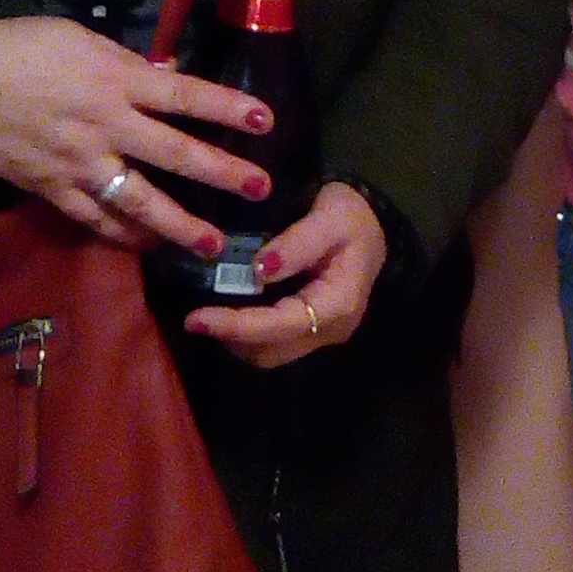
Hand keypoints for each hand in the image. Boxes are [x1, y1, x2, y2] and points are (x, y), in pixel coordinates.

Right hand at [0, 15, 271, 259]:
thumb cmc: (20, 48)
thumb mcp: (80, 39)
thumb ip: (127, 63)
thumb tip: (167, 74)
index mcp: (116, 80)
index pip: (185, 95)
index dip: (227, 108)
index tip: (266, 121)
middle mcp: (107, 125)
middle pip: (175, 153)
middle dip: (221, 173)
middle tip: (260, 189)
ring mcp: (81, 163)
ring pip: (139, 201)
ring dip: (178, 225)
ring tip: (210, 244)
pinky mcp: (53, 189)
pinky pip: (94, 218)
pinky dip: (122, 234)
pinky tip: (147, 245)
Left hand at [185, 181, 387, 369]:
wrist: (376, 222)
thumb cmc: (352, 216)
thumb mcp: (329, 217)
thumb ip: (295, 244)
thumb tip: (257, 270)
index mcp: (339, 303)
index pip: (280, 325)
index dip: (236, 325)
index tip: (196, 318)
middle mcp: (332, 329)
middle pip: (271, 351)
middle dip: (231, 338)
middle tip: (196, 316)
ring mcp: (324, 334)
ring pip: (270, 355)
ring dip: (237, 341)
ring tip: (210, 315)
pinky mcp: (314, 331)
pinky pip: (275, 344)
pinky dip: (248, 335)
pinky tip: (231, 312)